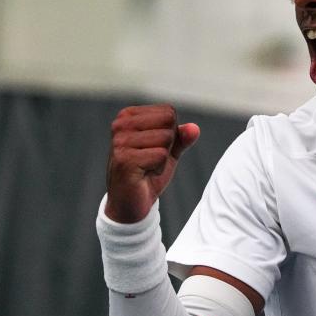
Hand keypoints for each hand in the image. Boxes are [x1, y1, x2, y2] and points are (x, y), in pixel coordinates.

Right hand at [105, 104, 199, 222]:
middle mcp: (121, 124)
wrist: (129, 203)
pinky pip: (161, 156)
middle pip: (168, 122)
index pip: (169, 112)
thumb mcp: (168, 152)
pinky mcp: (124, 159)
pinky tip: (144, 175)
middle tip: (151, 160)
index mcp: (129, 116)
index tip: (154, 149)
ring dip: (162, 159)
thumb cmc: (147, 174)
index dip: (171, 134)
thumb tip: (194, 128)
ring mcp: (121, 141)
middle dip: (168, 145)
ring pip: (166, 139)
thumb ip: (181, 138)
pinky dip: (159, 169)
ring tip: (146, 167)